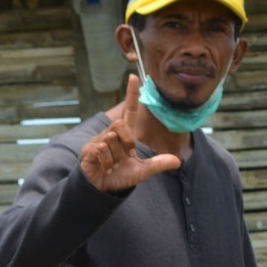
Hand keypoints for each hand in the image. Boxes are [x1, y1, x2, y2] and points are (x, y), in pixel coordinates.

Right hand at [80, 74, 180, 192]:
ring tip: (113, 165)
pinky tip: (105, 168)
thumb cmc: (121, 177)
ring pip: (111, 139)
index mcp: (124, 136)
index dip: (131, 94)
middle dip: (126, 143)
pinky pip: (101, 149)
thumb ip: (158, 164)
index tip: (135, 77)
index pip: (129, 111)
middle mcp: (110, 134)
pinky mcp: (88, 149)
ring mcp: (98, 141)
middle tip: (125, 157)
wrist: (104, 190)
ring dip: (116, 156)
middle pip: (120, 125)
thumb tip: (178, 161)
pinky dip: (107, 162)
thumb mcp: (142, 171)